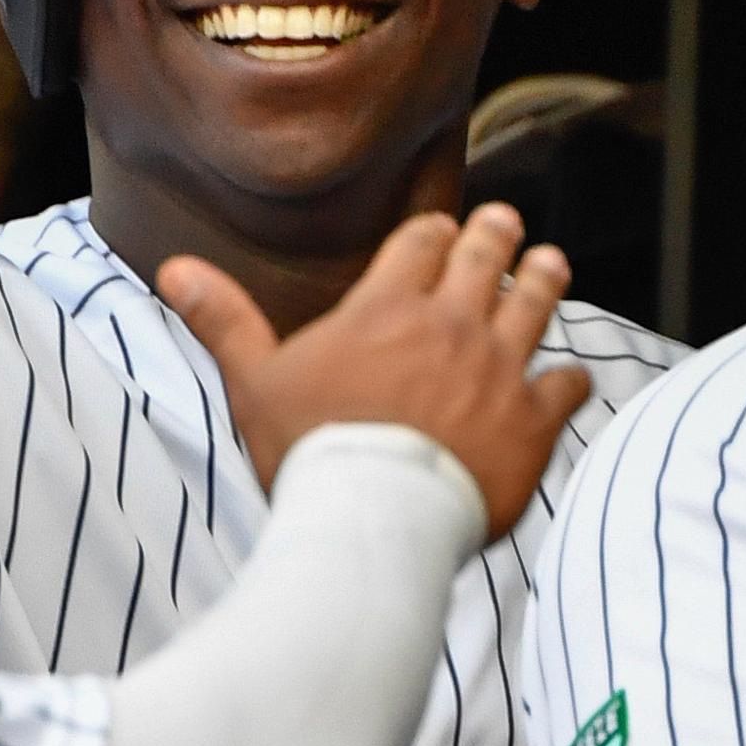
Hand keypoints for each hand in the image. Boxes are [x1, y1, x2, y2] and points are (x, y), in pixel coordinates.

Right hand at [158, 204, 591, 543]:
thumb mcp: (255, 382)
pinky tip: (571, 378)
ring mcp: (499, 370)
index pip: (422, 241)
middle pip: (485, 258)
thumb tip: (173, 268)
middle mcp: (452, 325)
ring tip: (551, 262)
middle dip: (495, 235)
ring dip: (544, 277)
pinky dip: (570, 380)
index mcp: (388, 306)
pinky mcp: (533, 421)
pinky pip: (566, 386)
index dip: (433, 231)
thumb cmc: (308, 452)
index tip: (442, 228)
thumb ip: (224, 320)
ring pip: (536, 303)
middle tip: (504, 224)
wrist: (373, 521)